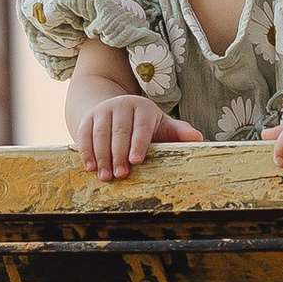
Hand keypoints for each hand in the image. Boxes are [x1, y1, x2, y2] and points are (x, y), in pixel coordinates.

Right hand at [74, 95, 202, 178]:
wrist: (115, 109)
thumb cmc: (144, 125)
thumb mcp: (162, 125)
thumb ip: (179, 132)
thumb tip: (198, 138)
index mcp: (144, 108)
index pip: (141, 126)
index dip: (138, 143)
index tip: (136, 160)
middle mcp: (122, 105)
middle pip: (119, 131)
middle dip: (118, 154)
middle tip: (120, 175)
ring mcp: (103, 110)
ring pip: (100, 133)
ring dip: (101, 156)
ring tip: (104, 176)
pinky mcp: (88, 118)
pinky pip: (84, 134)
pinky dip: (86, 151)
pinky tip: (89, 167)